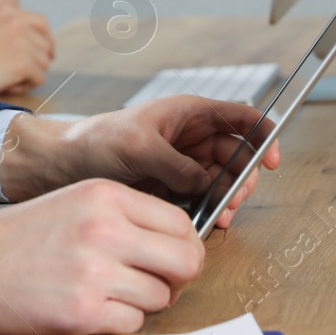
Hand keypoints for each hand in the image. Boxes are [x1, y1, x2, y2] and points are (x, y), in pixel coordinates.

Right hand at [0, 7, 54, 97]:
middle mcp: (17, 22)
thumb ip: (12, 31)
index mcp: (7, 11)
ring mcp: (22, 41)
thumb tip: (43, 47)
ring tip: (4, 79)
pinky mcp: (24, 62)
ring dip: (29, 76)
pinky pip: (39, 79)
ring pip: (44, 64)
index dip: (46, 41)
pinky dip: (24, 87)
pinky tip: (5, 86)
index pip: (41, 23)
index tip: (45, 55)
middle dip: (37, 62)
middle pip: (46, 46)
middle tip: (18, 74)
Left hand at [0, 96, 280, 223]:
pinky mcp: (174, 187)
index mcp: (187, 113)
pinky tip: (208, 221)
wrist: (63, 166)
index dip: (262, 134)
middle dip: (243, 176)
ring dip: (228, 198)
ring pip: (224, 180)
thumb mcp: (137, 147)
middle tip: (233, 199)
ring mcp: (183, 163)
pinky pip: (204, 198)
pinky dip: (211, 210)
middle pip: (237, 154)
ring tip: (220, 214)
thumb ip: (176, 164)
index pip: (239, 117)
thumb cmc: (95, 141)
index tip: (272, 159)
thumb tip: (205, 182)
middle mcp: (190, 136)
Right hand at [0, 179, 202, 334]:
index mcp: (105, 195)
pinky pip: (133, 323)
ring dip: (141, 301)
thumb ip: (123, 216)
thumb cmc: (15, 238)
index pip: (182, 223)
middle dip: (177, 277)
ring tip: (106, 291)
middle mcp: (105, 228)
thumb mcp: (73, 202)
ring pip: (161, 296)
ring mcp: (95, 271)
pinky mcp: (83, 312)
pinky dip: (117, 322)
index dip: (182, 245)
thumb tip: (173, 241)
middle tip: (156, 281)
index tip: (170, 257)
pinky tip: (89, 307)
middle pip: (186, 261)